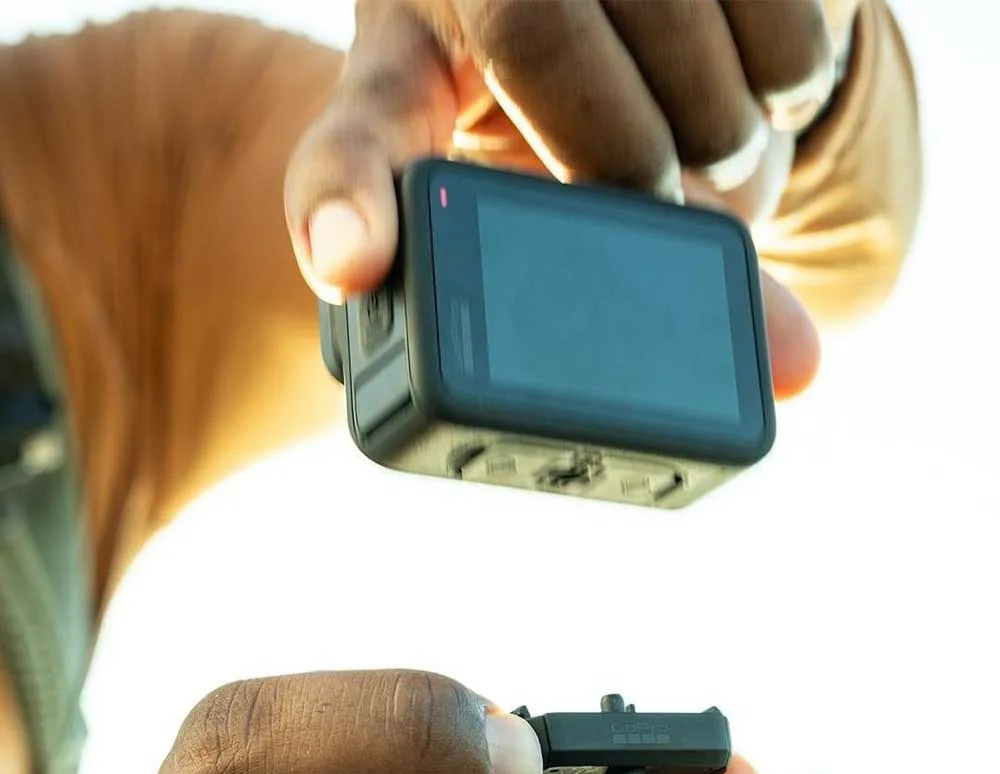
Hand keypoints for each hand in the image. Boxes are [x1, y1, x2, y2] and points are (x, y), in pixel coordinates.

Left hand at [284, 1, 851, 399]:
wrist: (628, 28)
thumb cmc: (575, 141)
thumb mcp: (579, 215)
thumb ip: (644, 290)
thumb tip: (798, 367)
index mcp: (403, 71)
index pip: (350, 141)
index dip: (343, 206)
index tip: (351, 270)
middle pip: (533, 27)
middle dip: (627, 149)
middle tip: (665, 198)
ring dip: (721, 119)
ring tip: (716, 149)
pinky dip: (792, 68)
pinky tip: (765, 87)